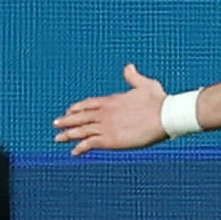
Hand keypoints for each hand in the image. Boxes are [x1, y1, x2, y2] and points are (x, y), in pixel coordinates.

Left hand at [54, 63, 169, 154]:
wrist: (165, 115)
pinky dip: (80, 148)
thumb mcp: (146, 84)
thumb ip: (134, 77)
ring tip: (58, 138)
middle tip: (56, 124)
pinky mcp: (110, 139)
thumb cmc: (159, 101)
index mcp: (111, 100)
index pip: (88, 103)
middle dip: (67, 121)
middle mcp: (105, 113)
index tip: (69, 111)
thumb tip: (128, 66)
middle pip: (80, 117)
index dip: (77, 108)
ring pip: (81, 130)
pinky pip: (89, 143)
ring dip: (68, 134)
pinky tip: (74, 152)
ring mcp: (106, 126)